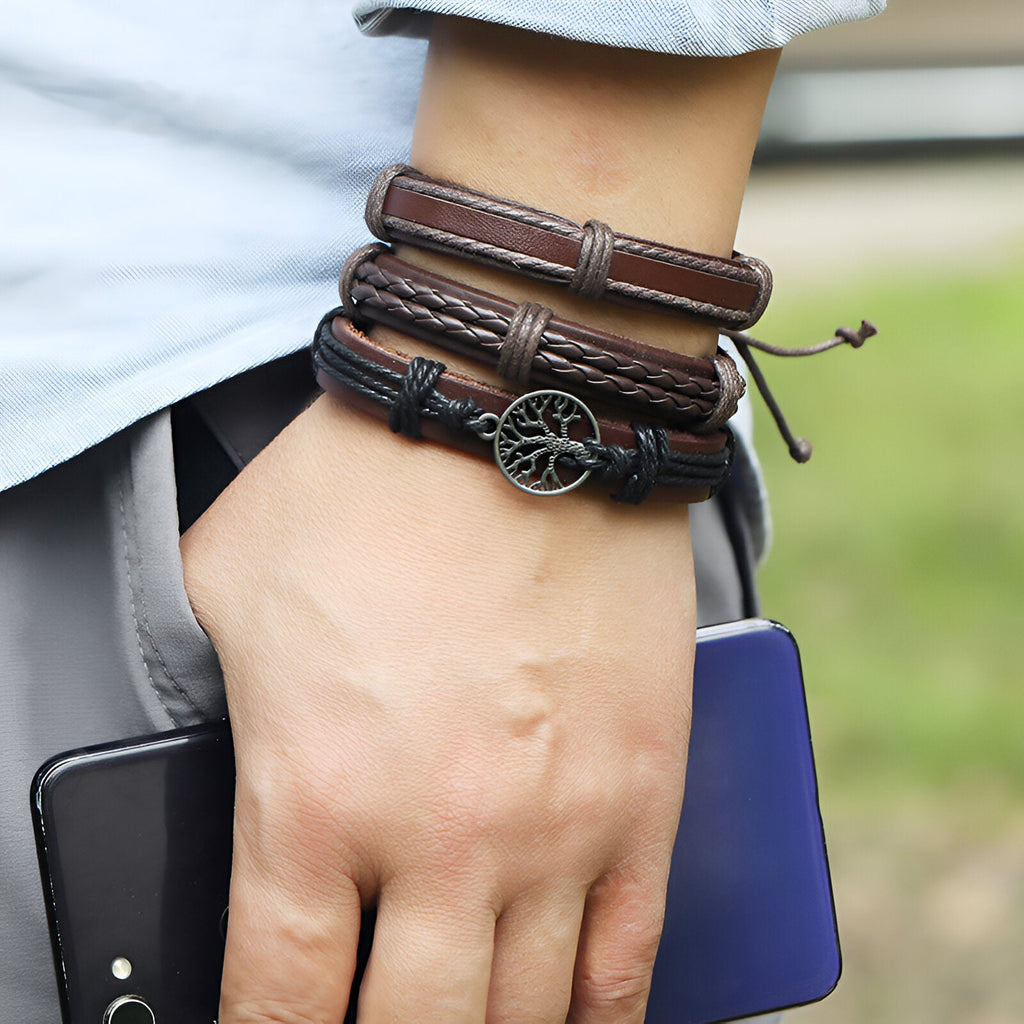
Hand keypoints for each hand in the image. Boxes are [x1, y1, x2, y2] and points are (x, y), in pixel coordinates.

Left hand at [180, 392, 695, 1022]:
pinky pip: (630, 959)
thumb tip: (218, 766)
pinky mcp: (645, 792)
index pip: (280, 1001)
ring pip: (523, 1020)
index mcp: (316, 798)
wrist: (516, 410)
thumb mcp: (224, 584)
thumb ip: (207, 701)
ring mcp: (560, 825)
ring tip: (460, 1020)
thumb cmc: (365, 485)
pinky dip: (598, 1019)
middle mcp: (444, 838)